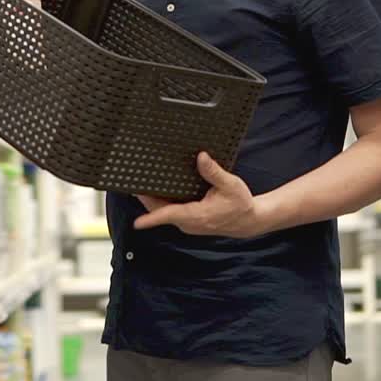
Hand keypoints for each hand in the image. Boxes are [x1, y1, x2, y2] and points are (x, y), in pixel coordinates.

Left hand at [134, 153, 268, 237]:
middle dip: (145, 198)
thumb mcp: (230, 185)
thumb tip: (201, 157)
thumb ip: (214, 172)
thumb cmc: (240, 204)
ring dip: (151, 199)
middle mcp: (188, 222)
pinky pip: (169, 211)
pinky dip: (161, 202)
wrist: (248, 220)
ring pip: (163, 212)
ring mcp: (187, 223)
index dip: (152, 218)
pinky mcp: (188, 220)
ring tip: (139, 181)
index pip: (170, 216)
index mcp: (197, 215)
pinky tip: (157, 188)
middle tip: (131, 181)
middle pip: (159, 211)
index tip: (137, 223)